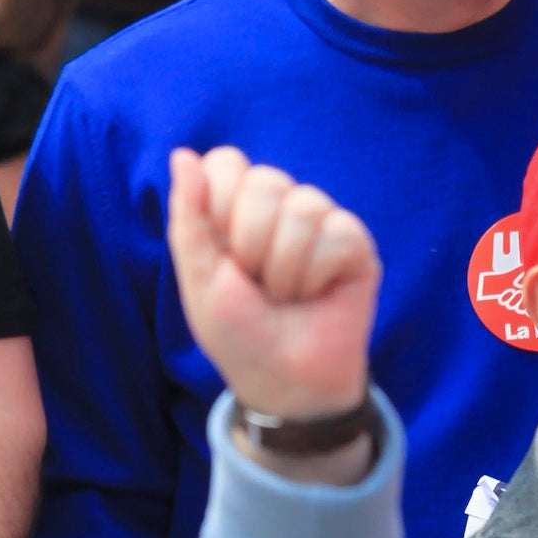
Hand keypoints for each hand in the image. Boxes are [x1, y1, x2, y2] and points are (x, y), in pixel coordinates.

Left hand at [168, 146, 378, 422]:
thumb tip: (183, 154)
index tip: (221, 254)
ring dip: (284, 268)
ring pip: (302, 208)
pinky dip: (316, 275)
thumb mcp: (199, 278)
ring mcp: (319, 221)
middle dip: (251, 244)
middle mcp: (279, 205)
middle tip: (256, 282)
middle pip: (264, 181)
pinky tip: (316, 295)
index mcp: (236, 206)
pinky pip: (335, 233)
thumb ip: (189, 216)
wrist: (283, 383)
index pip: (227, 163)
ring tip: (285, 294)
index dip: (218, 207)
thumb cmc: (237, 332)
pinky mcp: (355, 244)